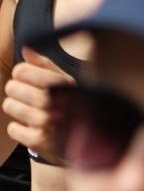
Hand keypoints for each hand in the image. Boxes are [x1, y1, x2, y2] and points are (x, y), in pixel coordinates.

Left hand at [3, 48, 73, 162]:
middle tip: (23, 93)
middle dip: (15, 90)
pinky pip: (13, 129)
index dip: (21, 72)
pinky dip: (18, 128)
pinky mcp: (39, 141)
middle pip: (12, 88)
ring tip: (27, 109)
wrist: (87, 138)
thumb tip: (27, 49)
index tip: (25, 76)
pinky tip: (30, 126)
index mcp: (63, 83)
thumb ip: (44, 64)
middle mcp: (56, 101)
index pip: (22, 71)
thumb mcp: (65, 80)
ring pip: (10, 107)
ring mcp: (47, 122)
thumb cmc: (72, 103)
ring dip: (15, 108)